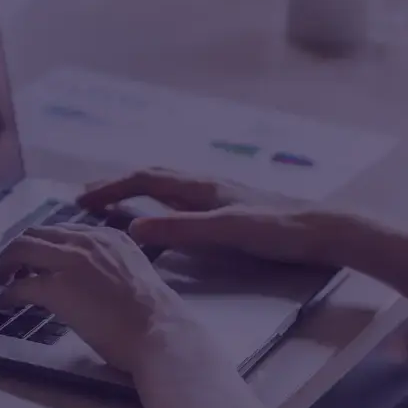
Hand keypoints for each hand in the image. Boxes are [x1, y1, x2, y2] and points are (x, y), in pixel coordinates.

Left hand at [0, 225, 199, 372]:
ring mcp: (70, 262)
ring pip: (21, 249)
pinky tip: (4, 304)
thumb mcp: (135, 272)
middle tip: (10, 268)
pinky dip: (7, 294)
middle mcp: (87, 241)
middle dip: (18, 249)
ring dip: (5, 264)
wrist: (159, 332)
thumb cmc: (155, 315)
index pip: (63, 230)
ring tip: (1, 280)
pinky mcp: (57, 288)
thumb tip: (91, 280)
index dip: (43, 244)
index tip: (35, 259)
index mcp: (108, 236)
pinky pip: (19, 285)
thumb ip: (111, 266)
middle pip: (36, 233)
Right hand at [79, 167, 352, 265]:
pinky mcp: (231, 206)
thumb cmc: (280, 230)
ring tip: (115, 200)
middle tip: (86, 196)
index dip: (111, 188)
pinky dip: (160, 200)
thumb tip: (135, 227)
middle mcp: (207, 184)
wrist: (325, 230)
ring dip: (137, 189)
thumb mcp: (228, 231)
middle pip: (152, 176)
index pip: (145, 179)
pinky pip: (182, 197)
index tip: (81, 200)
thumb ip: (182, 229)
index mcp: (202, 186)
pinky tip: (165, 213)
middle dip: (117, 184)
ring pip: (167, 184)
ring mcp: (220, 194)